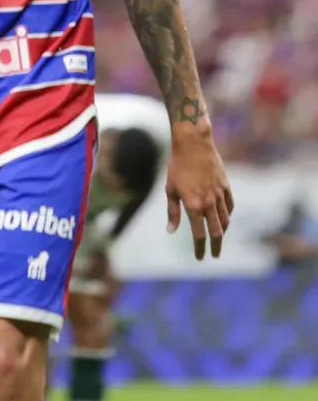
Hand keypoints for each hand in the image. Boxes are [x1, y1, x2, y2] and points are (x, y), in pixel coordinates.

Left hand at [165, 127, 233, 260]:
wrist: (193, 143)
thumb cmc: (177, 165)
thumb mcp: (170, 189)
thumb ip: (172, 211)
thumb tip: (171, 231)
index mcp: (194, 206)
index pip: (199, 235)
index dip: (200, 248)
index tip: (200, 257)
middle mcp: (209, 203)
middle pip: (217, 232)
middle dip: (216, 246)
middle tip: (214, 255)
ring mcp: (219, 194)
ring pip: (225, 220)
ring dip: (223, 232)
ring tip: (219, 239)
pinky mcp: (225, 185)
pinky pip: (230, 205)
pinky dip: (228, 215)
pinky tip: (225, 218)